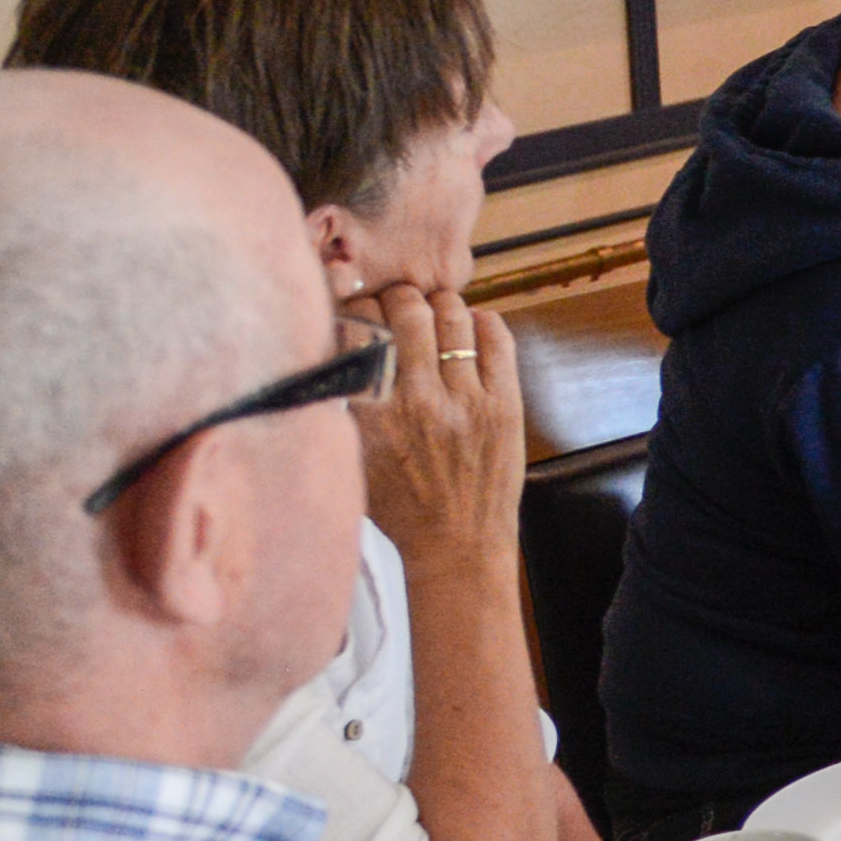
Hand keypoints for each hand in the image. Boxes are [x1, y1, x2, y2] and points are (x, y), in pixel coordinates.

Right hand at [349, 282, 523, 572]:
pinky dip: (482, 320)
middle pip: (406, 312)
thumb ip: (342, 405)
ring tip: (433, 307)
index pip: (357, 332)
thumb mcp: (352, 457)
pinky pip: (497, 339)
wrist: (457, 545)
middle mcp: (417, 402)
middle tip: (397, 299)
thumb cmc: (399, 506)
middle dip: (398, 295)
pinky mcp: (504, 404)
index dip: (356, 307)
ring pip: (452, 317)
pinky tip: (471, 323)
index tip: (358, 305)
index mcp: (370, 416)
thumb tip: (336, 344)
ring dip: (440, 302)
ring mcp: (465, 401)